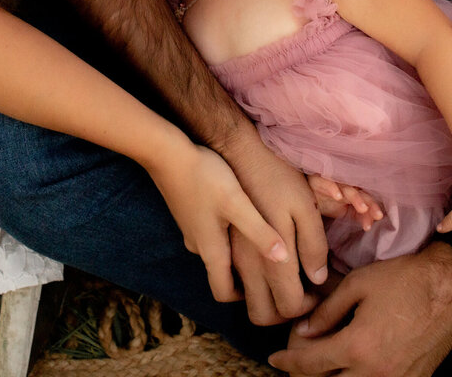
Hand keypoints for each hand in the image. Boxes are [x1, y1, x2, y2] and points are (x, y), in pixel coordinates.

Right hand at [146, 143, 288, 301]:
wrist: (166, 152)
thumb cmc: (204, 176)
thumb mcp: (237, 204)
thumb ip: (260, 232)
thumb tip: (285, 259)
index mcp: (211, 250)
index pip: (224, 293)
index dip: (245, 300)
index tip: (270, 292)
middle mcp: (198, 246)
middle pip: (222, 275)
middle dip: (245, 279)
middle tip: (273, 269)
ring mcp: (192, 229)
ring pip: (217, 253)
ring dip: (237, 256)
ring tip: (263, 242)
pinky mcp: (190, 213)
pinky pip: (211, 235)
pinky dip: (228, 237)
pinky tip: (243, 218)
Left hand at [269, 244, 451, 376]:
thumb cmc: (405, 279)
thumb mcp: (358, 285)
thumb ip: (327, 312)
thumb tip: (305, 331)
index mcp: (358, 347)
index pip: (311, 363)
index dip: (288, 360)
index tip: (275, 357)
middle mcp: (377, 372)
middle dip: (308, 374)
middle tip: (298, 360)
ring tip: (324, 364)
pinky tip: (355, 365)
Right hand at [307, 175, 384, 229]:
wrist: (303, 193)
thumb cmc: (325, 200)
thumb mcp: (343, 210)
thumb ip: (358, 216)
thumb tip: (369, 224)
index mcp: (353, 191)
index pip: (367, 198)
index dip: (373, 208)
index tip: (378, 218)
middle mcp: (345, 184)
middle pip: (361, 193)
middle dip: (369, 203)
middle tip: (378, 215)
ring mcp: (333, 181)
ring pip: (347, 188)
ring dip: (356, 197)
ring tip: (363, 208)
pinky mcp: (319, 179)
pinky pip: (327, 182)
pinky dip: (333, 188)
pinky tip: (338, 196)